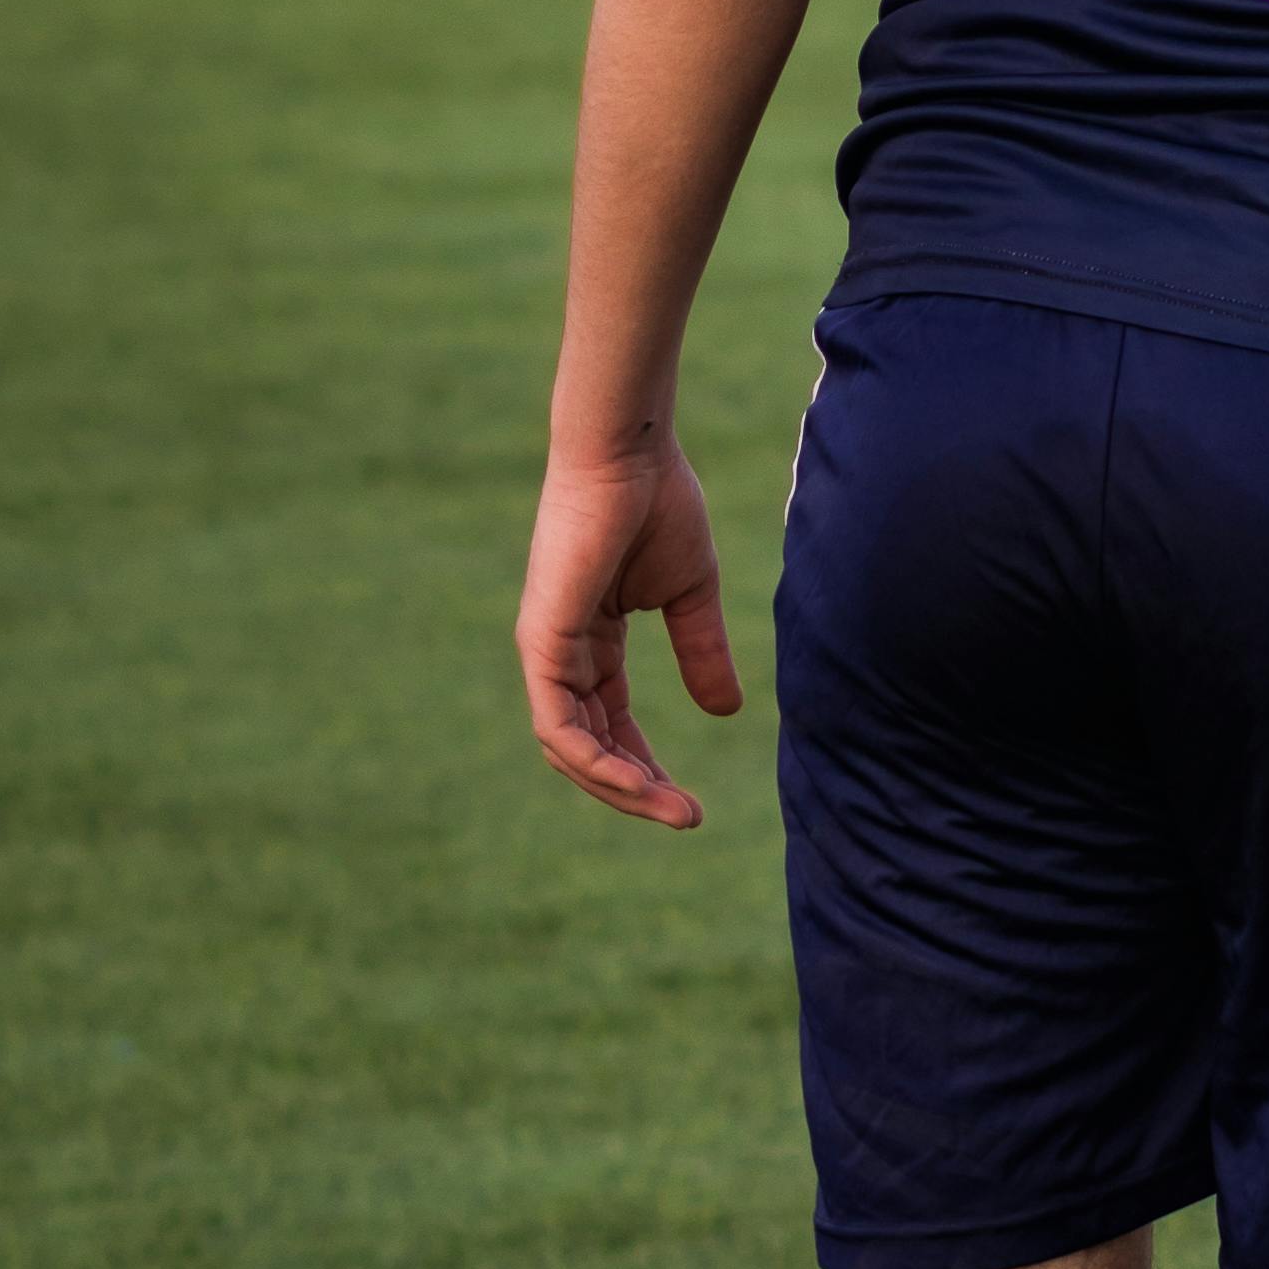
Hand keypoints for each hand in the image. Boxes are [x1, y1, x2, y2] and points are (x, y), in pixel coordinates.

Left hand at [517, 438, 740, 823]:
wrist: (632, 452)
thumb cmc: (658, 503)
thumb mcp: (691, 594)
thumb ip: (701, 652)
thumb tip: (726, 713)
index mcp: (591, 642)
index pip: (609, 723)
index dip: (646, 766)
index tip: (690, 802)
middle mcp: (560, 653)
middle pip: (586, 745)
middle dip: (634, 789)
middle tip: (685, 817)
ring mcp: (546, 649)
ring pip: (567, 746)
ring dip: (618, 786)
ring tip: (670, 809)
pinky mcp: (542, 640)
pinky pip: (557, 723)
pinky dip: (592, 760)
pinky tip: (632, 780)